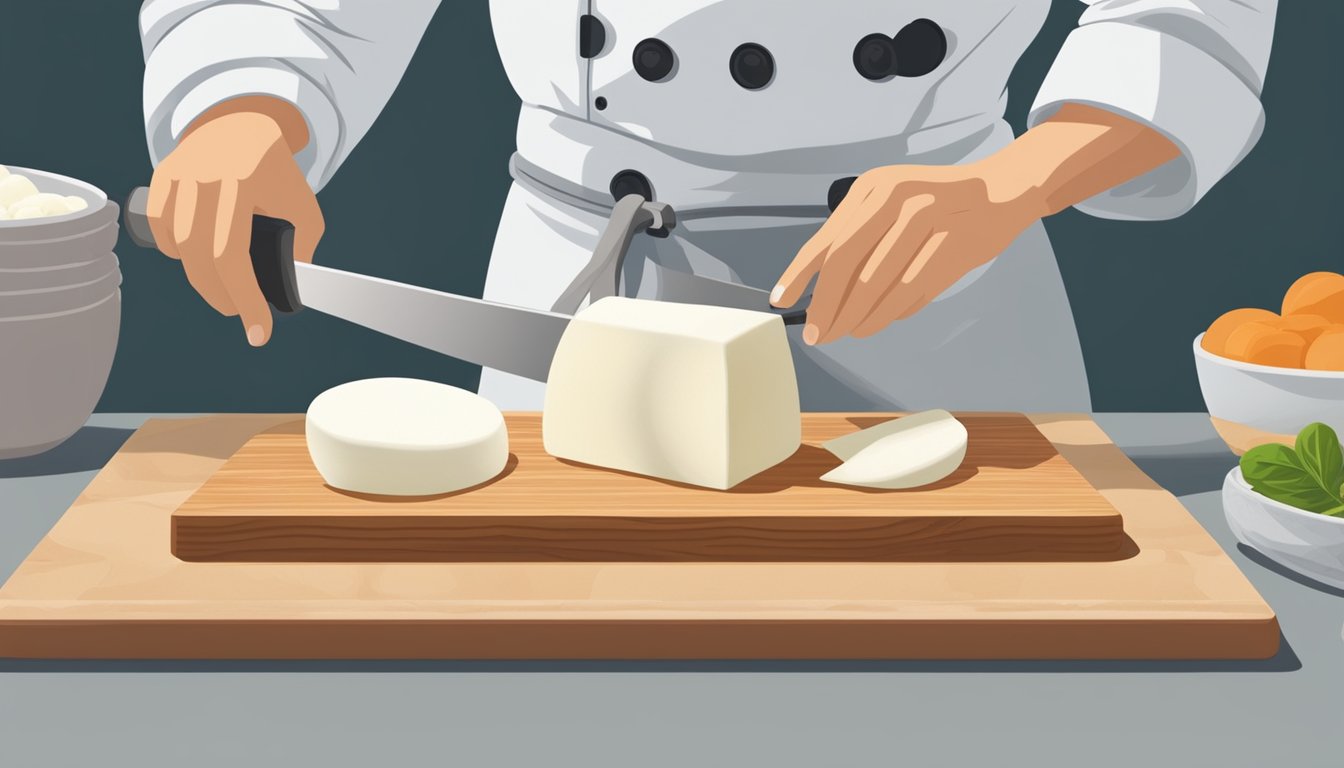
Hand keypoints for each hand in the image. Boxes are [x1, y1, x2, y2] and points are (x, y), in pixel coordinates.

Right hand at [147, 96, 322, 345]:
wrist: (242, 125)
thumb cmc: (276, 173)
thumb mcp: (303, 208)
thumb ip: (300, 250)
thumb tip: (287, 295)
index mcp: (241, 180)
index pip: (231, 254)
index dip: (244, 299)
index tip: (259, 333)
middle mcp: (201, 176)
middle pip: (199, 258)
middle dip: (223, 297)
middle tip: (241, 312)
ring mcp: (175, 177)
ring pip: (178, 250)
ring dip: (203, 278)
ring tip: (227, 285)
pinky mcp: (159, 181)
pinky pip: (161, 234)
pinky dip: (178, 254)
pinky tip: (199, 258)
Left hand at [771, 161, 1042, 344]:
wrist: (1001, 192)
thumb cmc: (936, 203)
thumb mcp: (890, 203)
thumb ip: (855, 237)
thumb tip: (816, 287)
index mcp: (874, 187)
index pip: (827, 238)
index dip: (799, 275)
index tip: (781, 301)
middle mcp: (899, 198)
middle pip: (847, 264)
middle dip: (827, 306)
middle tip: (817, 333)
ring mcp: (931, 219)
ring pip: (879, 284)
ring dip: (857, 317)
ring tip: (845, 333)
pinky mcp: (955, 245)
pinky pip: (912, 292)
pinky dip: (889, 313)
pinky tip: (875, 323)